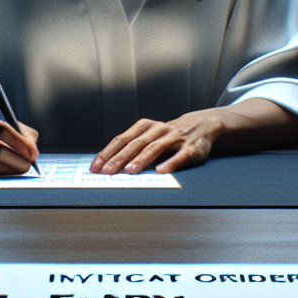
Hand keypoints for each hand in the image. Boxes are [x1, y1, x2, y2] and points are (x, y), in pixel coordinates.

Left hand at [91, 112, 222, 175]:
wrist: (202, 126)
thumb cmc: (168, 137)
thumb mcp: (149, 137)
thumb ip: (131, 148)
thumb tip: (106, 166)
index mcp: (144, 127)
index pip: (122, 140)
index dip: (108, 153)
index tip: (96, 167)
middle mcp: (158, 130)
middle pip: (135, 144)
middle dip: (120, 159)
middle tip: (108, 172)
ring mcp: (175, 138)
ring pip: (155, 148)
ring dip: (141, 160)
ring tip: (130, 171)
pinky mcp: (191, 147)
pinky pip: (180, 156)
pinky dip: (171, 163)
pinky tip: (161, 171)